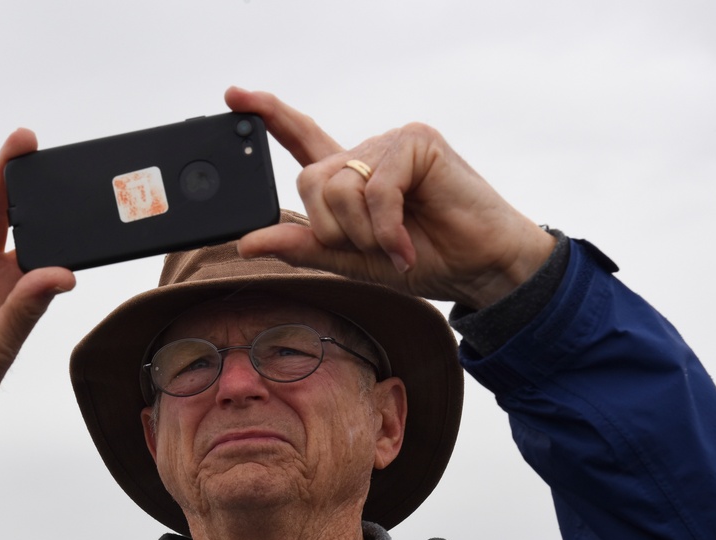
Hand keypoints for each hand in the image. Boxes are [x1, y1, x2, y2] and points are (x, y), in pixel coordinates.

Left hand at [224, 88, 554, 308]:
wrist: (481, 267)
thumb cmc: (425, 258)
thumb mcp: (353, 261)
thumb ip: (303, 247)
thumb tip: (246, 242)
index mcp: (350, 176)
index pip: (302, 138)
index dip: (268, 115)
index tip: (234, 95)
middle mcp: (367, 154)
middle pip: (310, 180)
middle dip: (334, 228)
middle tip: (371, 246)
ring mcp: (392, 144)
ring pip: (340, 186)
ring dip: (363, 233)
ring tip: (395, 245)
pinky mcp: (416, 143)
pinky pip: (376, 189)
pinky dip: (386, 228)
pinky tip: (405, 245)